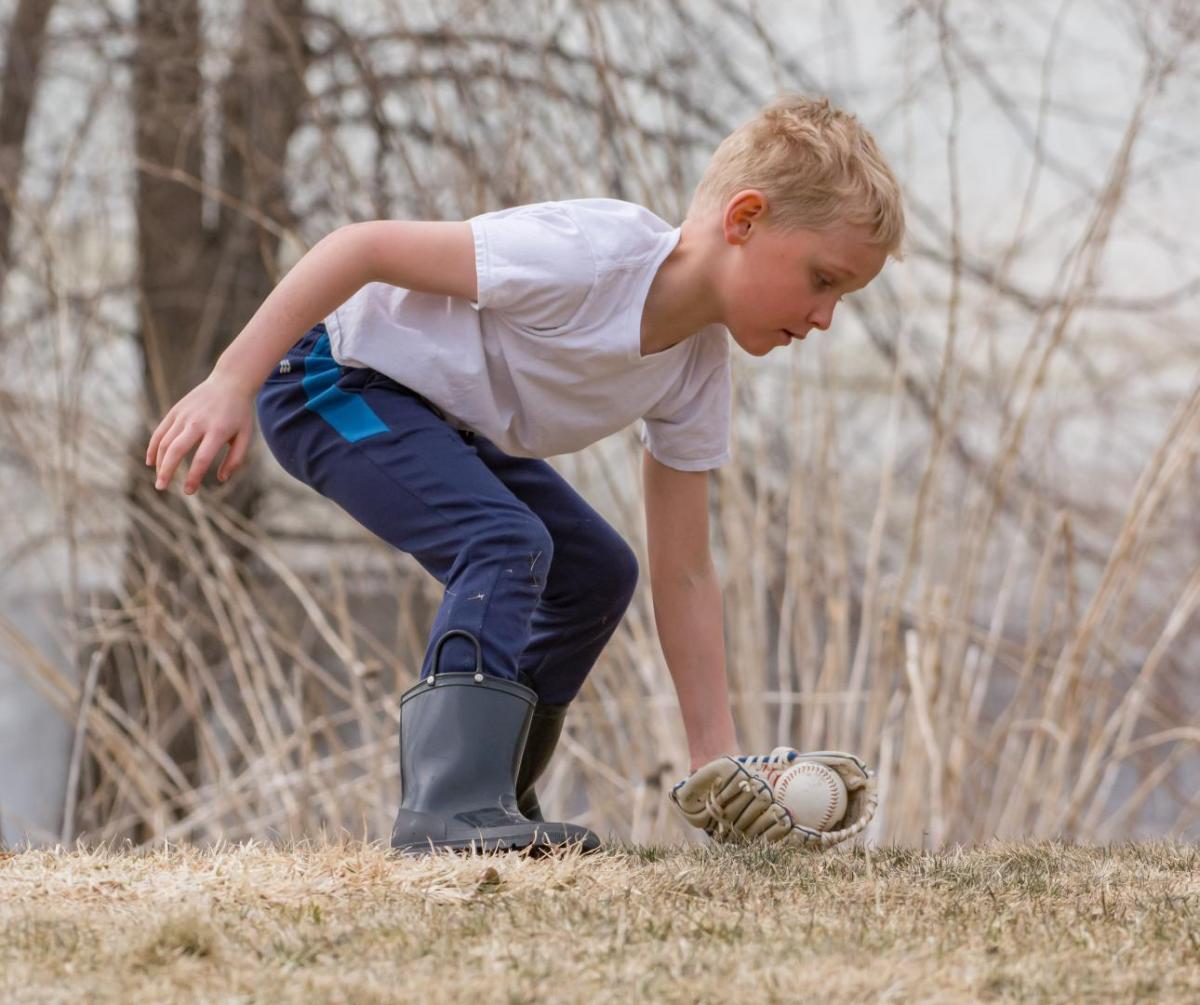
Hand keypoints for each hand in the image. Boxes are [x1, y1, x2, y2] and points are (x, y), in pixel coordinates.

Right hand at [146, 372, 255, 493]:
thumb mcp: (245, 436)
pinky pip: (160, 431)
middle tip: (162, 488)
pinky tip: (151, 462)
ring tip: (160, 479)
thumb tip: (221, 479)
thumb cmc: (239, 413)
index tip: (188, 491)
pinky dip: (153, 447)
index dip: (193, 477)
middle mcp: (198, 422)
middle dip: (167, 471)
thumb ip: (235, 459)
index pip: (202, 459)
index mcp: (218, 431)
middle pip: (176, 450)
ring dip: (159, 462)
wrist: (230, 382)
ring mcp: (184, 415)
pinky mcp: (176, 410)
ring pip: (165, 441)